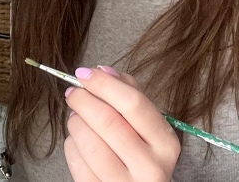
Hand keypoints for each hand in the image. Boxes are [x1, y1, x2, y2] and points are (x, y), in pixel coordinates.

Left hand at [63, 65, 180, 181]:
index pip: (133, 104)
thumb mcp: (149, 129)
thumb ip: (132, 96)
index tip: (86, 73)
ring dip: (76, 123)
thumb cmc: (144, 157)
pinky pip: (78, 164)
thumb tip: (104, 71)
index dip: (105, 85)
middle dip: (84, 101)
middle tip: (74, 93)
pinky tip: (77, 140)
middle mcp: (150, 166)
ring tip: (75, 116)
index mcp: (166, 143)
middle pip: (108, 122)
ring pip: (89, 143)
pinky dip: (72, 146)